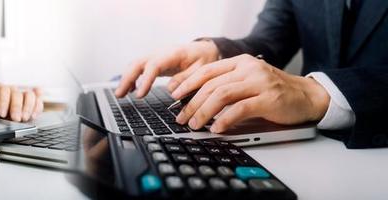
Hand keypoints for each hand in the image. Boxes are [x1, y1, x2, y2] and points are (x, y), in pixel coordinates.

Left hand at [0, 84, 43, 121]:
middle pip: (18, 94)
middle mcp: (12, 90)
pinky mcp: (30, 102)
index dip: (4, 102)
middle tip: (16, 119)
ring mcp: (22, 95)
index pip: (4, 90)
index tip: (2, 114)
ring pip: (30, 95)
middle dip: (17, 107)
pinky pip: (37, 101)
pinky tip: (34, 115)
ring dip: (29, 108)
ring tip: (25, 118)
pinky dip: (38, 107)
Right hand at [115, 40, 219, 97]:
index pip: (154, 65)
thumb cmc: (203, 59)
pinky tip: (130, 90)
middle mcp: (160, 53)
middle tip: (119, 95)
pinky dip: (132, 78)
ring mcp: (155, 56)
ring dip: (126, 79)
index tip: (139, 95)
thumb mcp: (202, 70)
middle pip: (138, 63)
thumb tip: (171, 90)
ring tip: (120, 95)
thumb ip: (187, 79)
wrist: (203, 50)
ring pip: (135, 65)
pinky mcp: (153, 62)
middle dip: (127, 79)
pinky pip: (138, 68)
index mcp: (173, 54)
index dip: (145, 80)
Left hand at [171, 54, 329, 132]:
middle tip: (181, 117)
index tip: (172, 95)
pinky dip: (225, 119)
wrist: (308, 96)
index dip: (187, 83)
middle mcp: (248, 68)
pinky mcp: (269, 98)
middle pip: (211, 85)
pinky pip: (240, 109)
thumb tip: (195, 101)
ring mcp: (259, 82)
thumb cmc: (274, 92)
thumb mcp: (248, 82)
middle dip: (191, 103)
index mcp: (240, 62)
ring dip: (204, 111)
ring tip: (195, 124)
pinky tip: (216, 128)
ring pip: (222, 95)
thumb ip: (226, 85)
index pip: (206, 70)